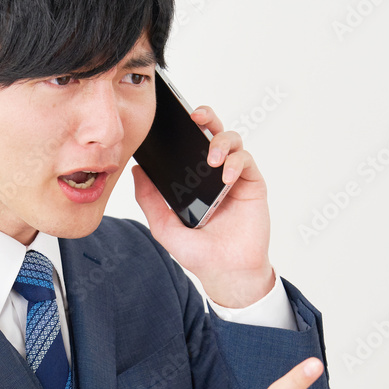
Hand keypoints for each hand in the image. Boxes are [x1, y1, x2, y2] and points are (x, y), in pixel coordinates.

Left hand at [132, 105, 272, 307]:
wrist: (226, 272)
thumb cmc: (198, 252)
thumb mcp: (164, 225)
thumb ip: (148, 199)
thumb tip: (136, 171)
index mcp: (193, 179)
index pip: (189, 144)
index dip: (184, 127)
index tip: (171, 119)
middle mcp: (214, 174)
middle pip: (213, 132)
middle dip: (206, 117)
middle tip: (196, 116)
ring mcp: (234, 177)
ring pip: (233, 141)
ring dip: (222, 141)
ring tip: (212, 159)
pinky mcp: (252, 185)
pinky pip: (246, 161)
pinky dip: (236, 162)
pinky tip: (226, 176)